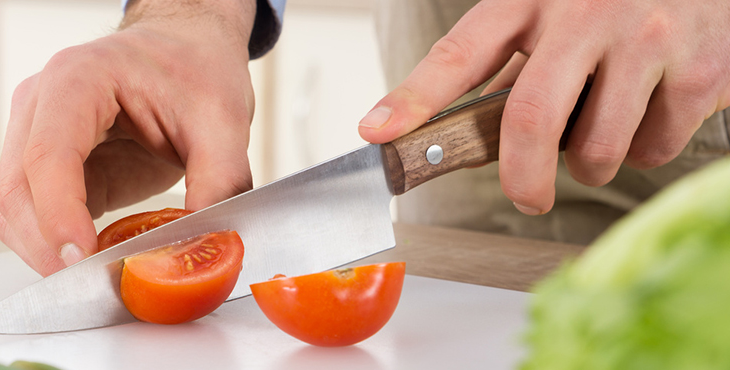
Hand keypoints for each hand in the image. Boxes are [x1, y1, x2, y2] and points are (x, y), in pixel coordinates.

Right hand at [0, 0, 257, 275]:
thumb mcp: (222, 118)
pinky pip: (30, 217)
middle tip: (96, 283)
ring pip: (12, 210)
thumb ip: (220, 181)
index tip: (83, 258)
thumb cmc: (191, 67)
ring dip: (45, 252)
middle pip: (17, 191)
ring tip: (98, 274)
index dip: (59, 214)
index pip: (48, 155)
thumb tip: (209, 244)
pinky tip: (93, 256)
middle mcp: (39, 104)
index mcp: (77, 79)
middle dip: (49, 247)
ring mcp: (32, 135)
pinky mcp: (43, 167)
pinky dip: (52, 246)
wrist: (180, 48)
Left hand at [359, 0, 729, 214]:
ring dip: (588, 164)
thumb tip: (457, 137)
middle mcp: (587, 14)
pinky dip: (645, 150)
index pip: (459, 53)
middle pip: (530, 118)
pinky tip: (649, 110)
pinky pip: (654, 148)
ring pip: (595, 148)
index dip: (413, 98)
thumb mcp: (550, 8)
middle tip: (526, 196)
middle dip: (520, 177)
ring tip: (598, 130)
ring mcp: (647, 41)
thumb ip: (510, 61)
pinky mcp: (700, 72)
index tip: (376, 133)